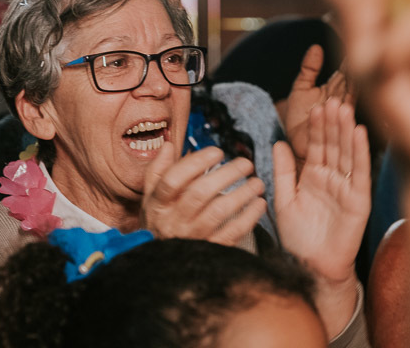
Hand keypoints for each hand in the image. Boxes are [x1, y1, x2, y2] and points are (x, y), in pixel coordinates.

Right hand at [141, 142, 266, 245]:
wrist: (162, 265)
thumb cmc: (160, 221)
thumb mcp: (150, 197)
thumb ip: (158, 170)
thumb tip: (169, 145)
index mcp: (159, 203)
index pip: (173, 180)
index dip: (195, 163)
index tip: (217, 151)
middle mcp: (174, 220)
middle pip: (199, 193)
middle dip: (226, 175)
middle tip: (245, 164)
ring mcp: (192, 237)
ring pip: (219, 212)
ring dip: (241, 195)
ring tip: (257, 182)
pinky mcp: (210, 250)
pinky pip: (232, 233)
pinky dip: (249, 217)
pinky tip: (259, 204)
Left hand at [275, 98, 369, 281]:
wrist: (311, 266)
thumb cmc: (299, 238)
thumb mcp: (284, 200)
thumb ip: (283, 172)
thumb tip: (277, 143)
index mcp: (314, 176)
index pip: (316, 145)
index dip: (316, 127)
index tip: (314, 106)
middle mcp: (332, 178)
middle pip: (333, 145)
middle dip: (332, 123)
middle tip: (332, 99)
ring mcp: (346, 188)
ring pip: (346, 153)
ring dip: (346, 131)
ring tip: (344, 108)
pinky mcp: (359, 200)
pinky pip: (359, 173)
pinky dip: (360, 153)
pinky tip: (359, 134)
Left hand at [283, 44, 351, 160]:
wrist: (293, 144)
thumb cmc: (298, 120)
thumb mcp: (300, 89)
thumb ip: (308, 69)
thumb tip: (316, 47)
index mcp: (334, 89)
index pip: (345, 72)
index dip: (349, 59)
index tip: (356, 42)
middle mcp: (341, 101)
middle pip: (352, 84)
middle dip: (357, 70)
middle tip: (363, 56)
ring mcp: (340, 116)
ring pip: (350, 100)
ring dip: (353, 89)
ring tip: (356, 73)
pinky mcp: (336, 131)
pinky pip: (341, 121)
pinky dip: (345, 113)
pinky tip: (346, 104)